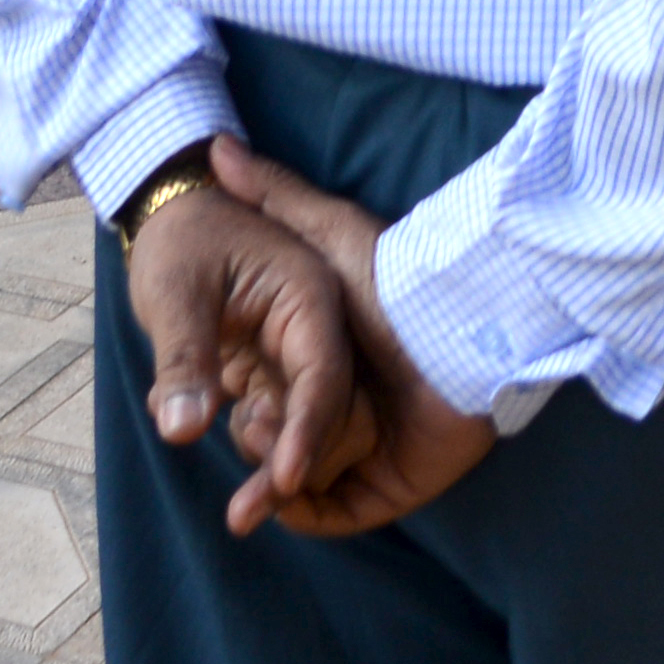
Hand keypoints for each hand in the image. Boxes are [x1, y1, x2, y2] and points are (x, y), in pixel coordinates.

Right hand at [188, 148, 500, 532]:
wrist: (465, 331)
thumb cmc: (397, 280)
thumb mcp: (329, 231)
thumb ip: (277, 194)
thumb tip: (217, 148)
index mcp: (325, 356)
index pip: (262, 385)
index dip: (229, 392)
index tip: (198, 392)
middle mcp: (345, 404)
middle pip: (276, 438)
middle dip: (247, 451)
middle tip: (220, 448)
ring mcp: (369, 447)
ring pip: (301, 482)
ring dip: (268, 488)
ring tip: (247, 497)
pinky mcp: (393, 484)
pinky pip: (340, 513)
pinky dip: (308, 515)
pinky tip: (281, 504)